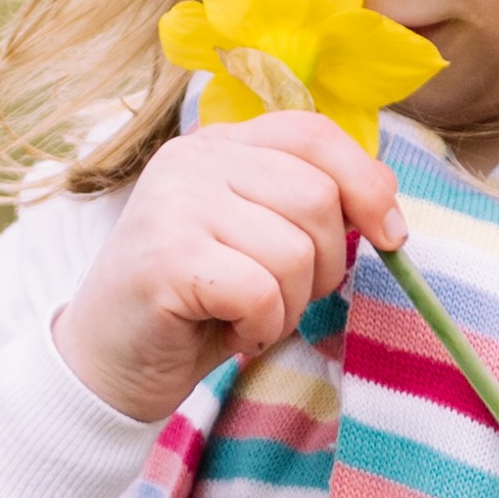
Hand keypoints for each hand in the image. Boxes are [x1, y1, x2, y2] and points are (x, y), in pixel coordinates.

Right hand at [49, 115, 411, 425]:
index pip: (313, 134)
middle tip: (284, 299)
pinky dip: (262, 328)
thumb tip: (385, 198)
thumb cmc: (196, 306)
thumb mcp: (257, 240)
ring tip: (250, 318)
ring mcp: (173, 204)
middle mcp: (192, 161)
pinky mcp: (167, 259)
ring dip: (290, 306)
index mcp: (218, 145)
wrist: (107, 363)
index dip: (366, 183)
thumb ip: (306, 206)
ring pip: (294, 251)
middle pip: (317, 197)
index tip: (390, 236)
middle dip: (325, 265)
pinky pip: (262, 293)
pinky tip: (231, 334)